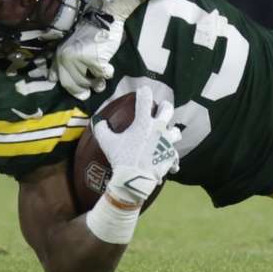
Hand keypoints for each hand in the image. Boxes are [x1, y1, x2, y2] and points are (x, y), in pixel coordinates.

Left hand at [53, 0, 139, 100]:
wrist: (104, 17)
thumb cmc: (90, 31)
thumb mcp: (73, 46)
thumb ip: (69, 61)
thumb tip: (68, 82)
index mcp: (60, 55)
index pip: (58, 78)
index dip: (67, 88)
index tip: (76, 93)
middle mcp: (66, 58)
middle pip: (71, 84)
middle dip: (81, 92)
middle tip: (88, 95)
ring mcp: (80, 60)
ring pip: (87, 82)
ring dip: (96, 85)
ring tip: (100, 85)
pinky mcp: (95, 60)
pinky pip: (102, 75)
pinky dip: (108, 74)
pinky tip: (109, 69)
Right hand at [93, 88, 181, 206]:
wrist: (135, 180)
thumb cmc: (121, 159)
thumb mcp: (107, 143)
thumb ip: (101, 129)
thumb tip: (96, 120)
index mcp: (144, 122)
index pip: (145, 99)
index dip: (143, 92)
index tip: (142, 91)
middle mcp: (159, 129)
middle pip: (168, 110)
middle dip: (164, 106)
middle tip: (161, 107)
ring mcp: (167, 142)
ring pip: (175, 131)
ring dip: (171, 132)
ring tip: (167, 134)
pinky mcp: (170, 156)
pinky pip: (174, 155)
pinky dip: (170, 157)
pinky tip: (166, 159)